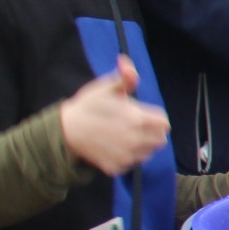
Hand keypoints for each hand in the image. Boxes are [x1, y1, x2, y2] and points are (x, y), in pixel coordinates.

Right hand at [60, 57, 168, 175]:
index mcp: (135, 119)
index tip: (143, 115)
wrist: (64, 130)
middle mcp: (133, 140)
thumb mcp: (106, 88)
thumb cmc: (87, 106)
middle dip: (153, 132)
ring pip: (148, 152)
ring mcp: (124, 156)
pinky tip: (116, 146)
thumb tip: (128, 62)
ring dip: (143, 145)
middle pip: (160, 139)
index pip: (164, 123)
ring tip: (126, 135)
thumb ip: (125, 77)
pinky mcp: (116, 167)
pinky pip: (133, 163)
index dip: (155, 118)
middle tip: (137, 126)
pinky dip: (129, 156)